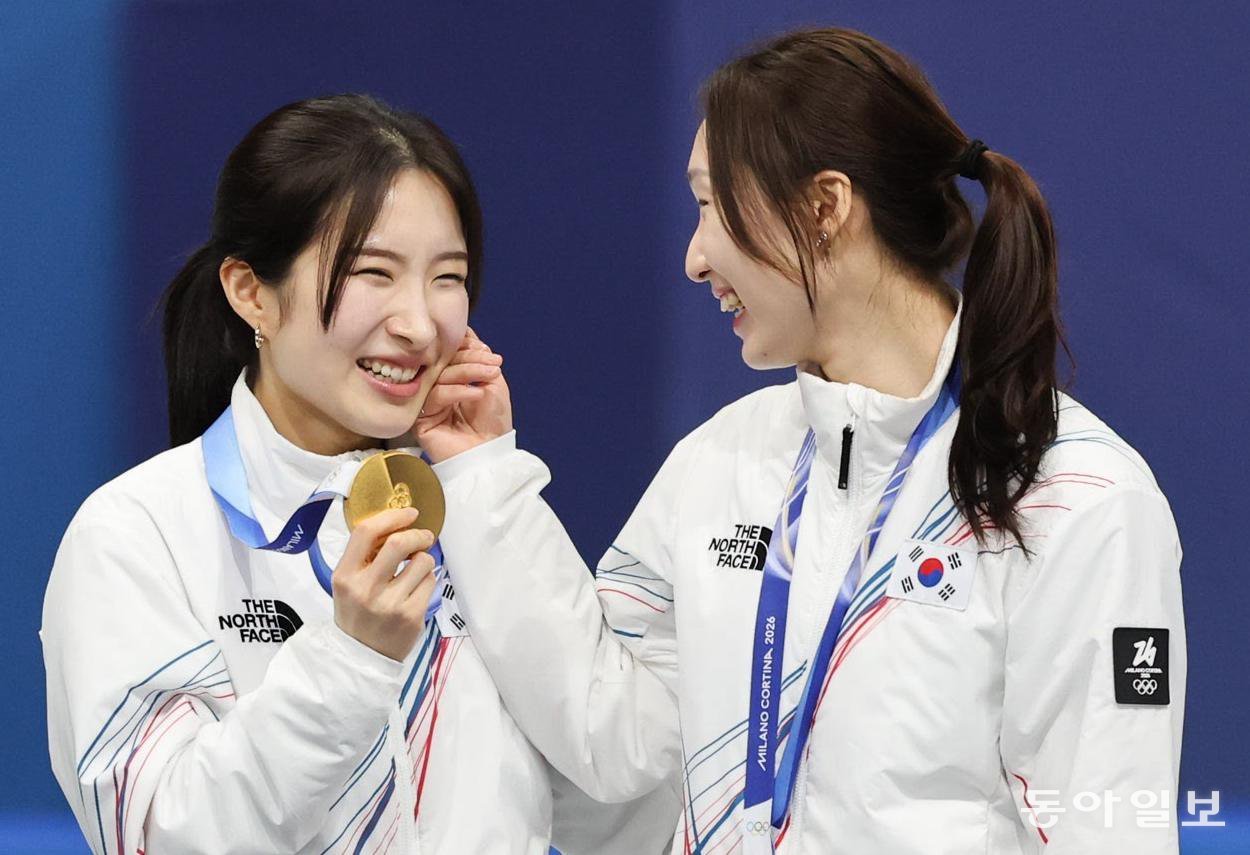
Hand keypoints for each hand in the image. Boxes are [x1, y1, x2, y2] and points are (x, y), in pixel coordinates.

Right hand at [331, 507, 437, 661]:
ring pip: (423, 562)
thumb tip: (397, 523)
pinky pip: (430, 582)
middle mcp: (366, 589)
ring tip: (416, 570)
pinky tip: (416, 589)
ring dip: (424, 560)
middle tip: (424, 536)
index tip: (408, 513)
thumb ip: (365, 555)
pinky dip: (427, 580)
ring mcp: (390, 604)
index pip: (366, 532)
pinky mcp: (411, 616)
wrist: (360, 656)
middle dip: (418, 534)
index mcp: (345, 576)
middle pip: (399, 543)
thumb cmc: (356, 612)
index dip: (391, 516)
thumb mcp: (347, 582)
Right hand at [416, 328, 512, 462]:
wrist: (491, 455)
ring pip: (440, 375)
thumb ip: (479, 358)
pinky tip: (475, 394)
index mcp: (451, 379)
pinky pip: (436, 395)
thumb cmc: (494, 423)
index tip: (487, 352)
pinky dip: (458, 391)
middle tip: (492, 362)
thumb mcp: (493, 384)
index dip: (466, 347)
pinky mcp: (420, 419)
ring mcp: (427, 403)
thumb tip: (466, 331)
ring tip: (488, 376)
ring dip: (468, 371)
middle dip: (470, 357)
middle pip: (444, 362)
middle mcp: (436, 389)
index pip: (450, 354)